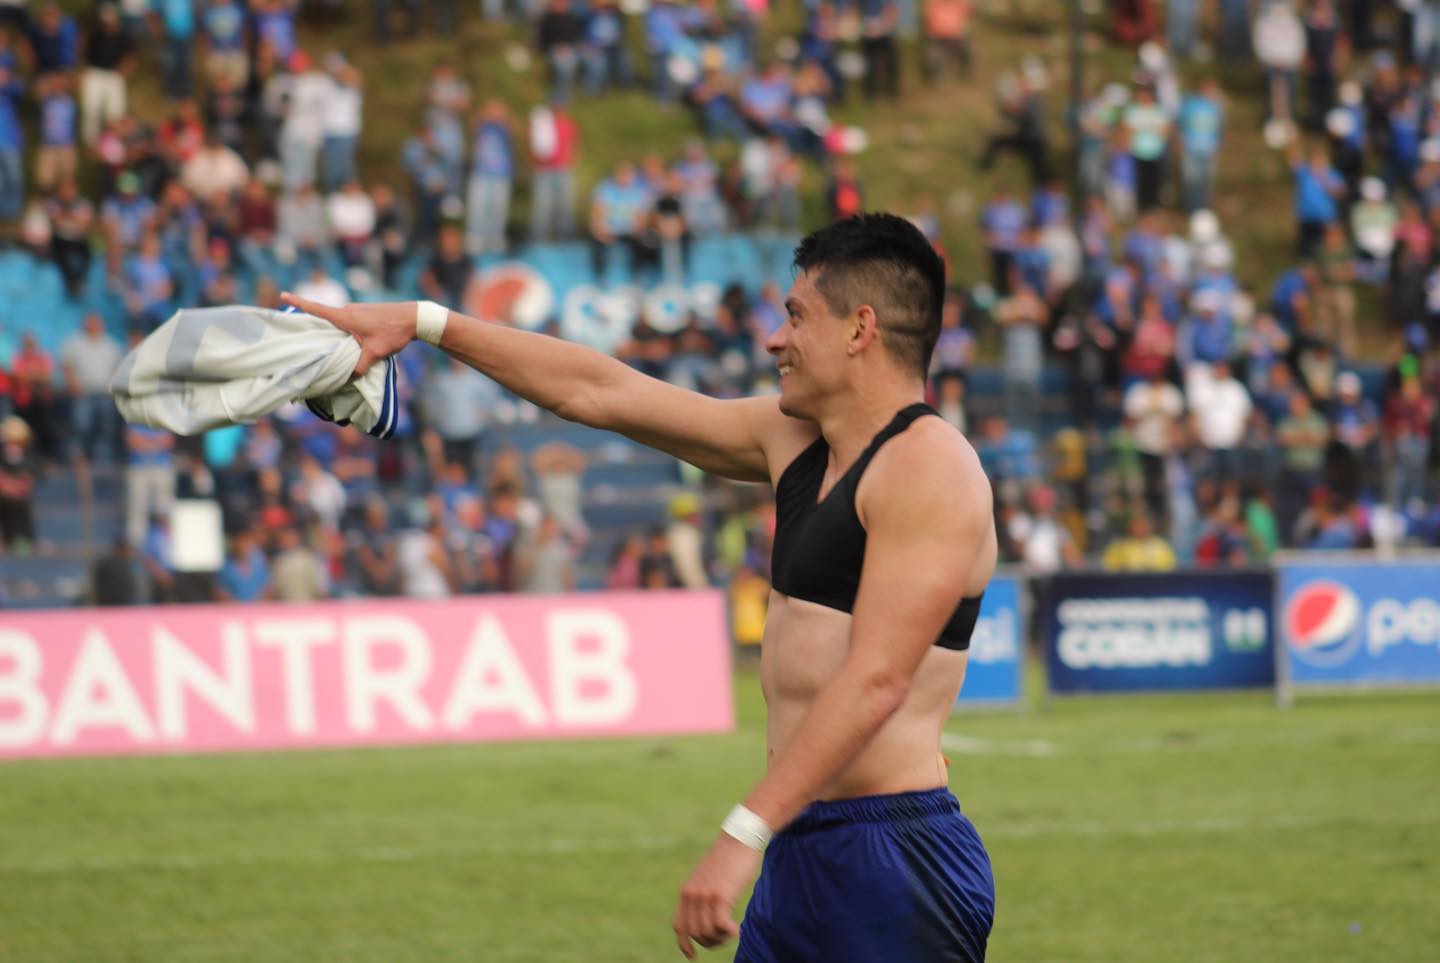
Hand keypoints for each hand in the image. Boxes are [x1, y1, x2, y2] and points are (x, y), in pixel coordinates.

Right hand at [280, 293, 418, 376]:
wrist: (414, 318)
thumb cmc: (393, 332)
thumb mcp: (375, 353)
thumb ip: (360, 367)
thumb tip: (348, 379)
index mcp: (345, 317)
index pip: (316, 308)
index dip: (298, 302)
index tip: (282, 294)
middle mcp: (348, 311)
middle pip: (324, 317)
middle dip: (311, 323)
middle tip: (298, 332)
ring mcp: (357, 311)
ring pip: (337, 322)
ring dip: (330, 330)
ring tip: (322, 343)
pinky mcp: (365, 315)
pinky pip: (347, 323)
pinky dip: (342, 331)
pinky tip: (345, 342)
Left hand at [672, 834, 759, 958]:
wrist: (740, 838)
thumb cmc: (729, 858)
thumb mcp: (708, 876)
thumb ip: (703, 893)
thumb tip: (706, 914)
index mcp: (686, 891)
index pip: (679, 926)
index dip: (685, 944)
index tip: (692, 956)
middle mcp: (691, 895)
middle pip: (695, 933)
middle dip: (709, 942)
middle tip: (724, 937)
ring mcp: (705, 896)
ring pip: (707, 933)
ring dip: (721, 938)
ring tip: (732, 930)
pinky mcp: (720, 896)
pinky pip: (720, 926)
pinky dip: (729, 933)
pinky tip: (737, 928)